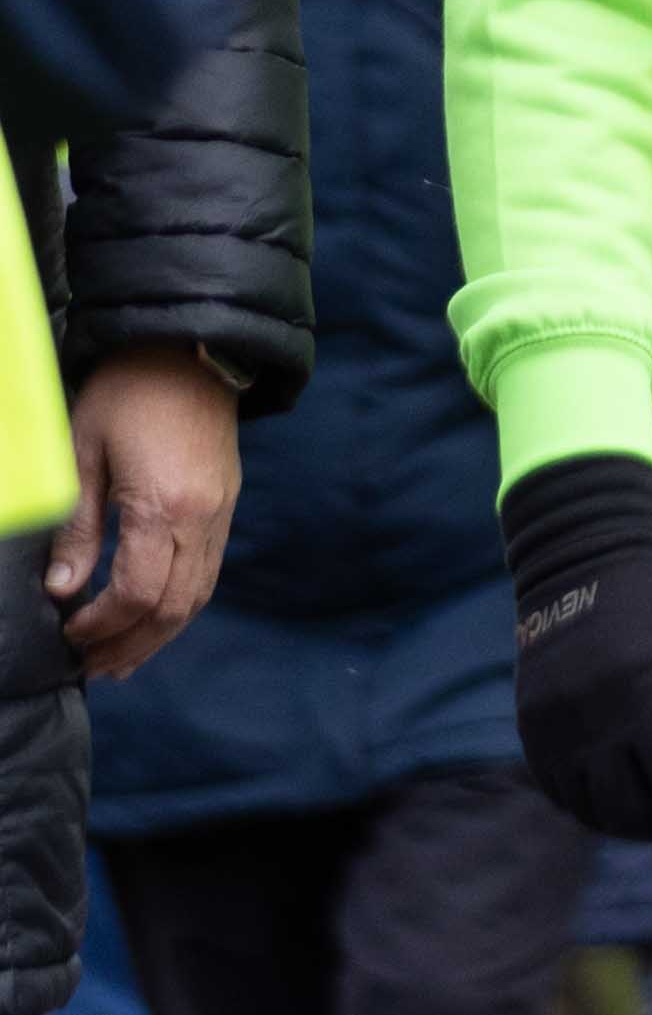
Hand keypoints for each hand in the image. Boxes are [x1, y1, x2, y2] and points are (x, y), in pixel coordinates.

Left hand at [51, 350, 236, 677]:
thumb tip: (61, 589)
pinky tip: (153, 619)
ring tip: (121, 659)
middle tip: (91, 666)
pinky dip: (179, 608)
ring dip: (157, 636)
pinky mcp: (226, 507)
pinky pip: (207, 575)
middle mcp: (201, 519)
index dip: (101, 623)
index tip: (69, 633)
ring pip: (196, 598)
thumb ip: (77, 526)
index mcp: (163, 506)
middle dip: (129, 644)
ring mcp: (220, 515)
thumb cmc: (127, 391)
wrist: (190, 348)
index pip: (135, 591)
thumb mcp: (83, 451)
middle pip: (171, 608)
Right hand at [501, 453, 651, 850]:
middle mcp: (588, 720)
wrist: (580, 555)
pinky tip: (633, 794)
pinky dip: (603, 808)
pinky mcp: (530, 731)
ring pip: (598, 813)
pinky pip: (566, 796)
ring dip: (643, 824)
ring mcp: (551, 730)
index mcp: (641, 693)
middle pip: (638, 811)